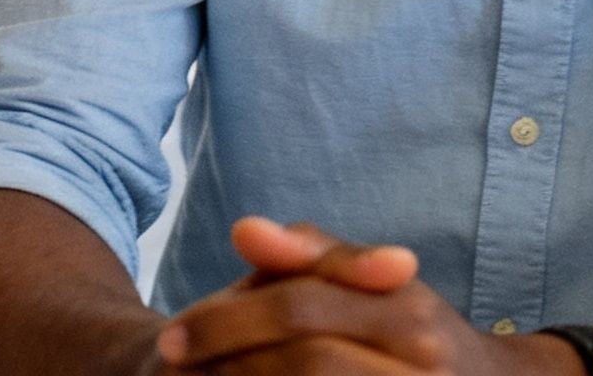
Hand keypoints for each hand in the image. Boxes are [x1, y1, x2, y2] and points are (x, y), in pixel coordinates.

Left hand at [156, 219, 573, 373]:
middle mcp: (420, 362)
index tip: (171, 336)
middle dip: (230, 361)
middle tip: (174, 366)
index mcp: (407, 308)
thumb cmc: (407, 332)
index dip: (227, 320)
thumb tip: (245, 230)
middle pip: (305, 361)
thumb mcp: (368, 283)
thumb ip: (307, 254)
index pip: (302, 305)